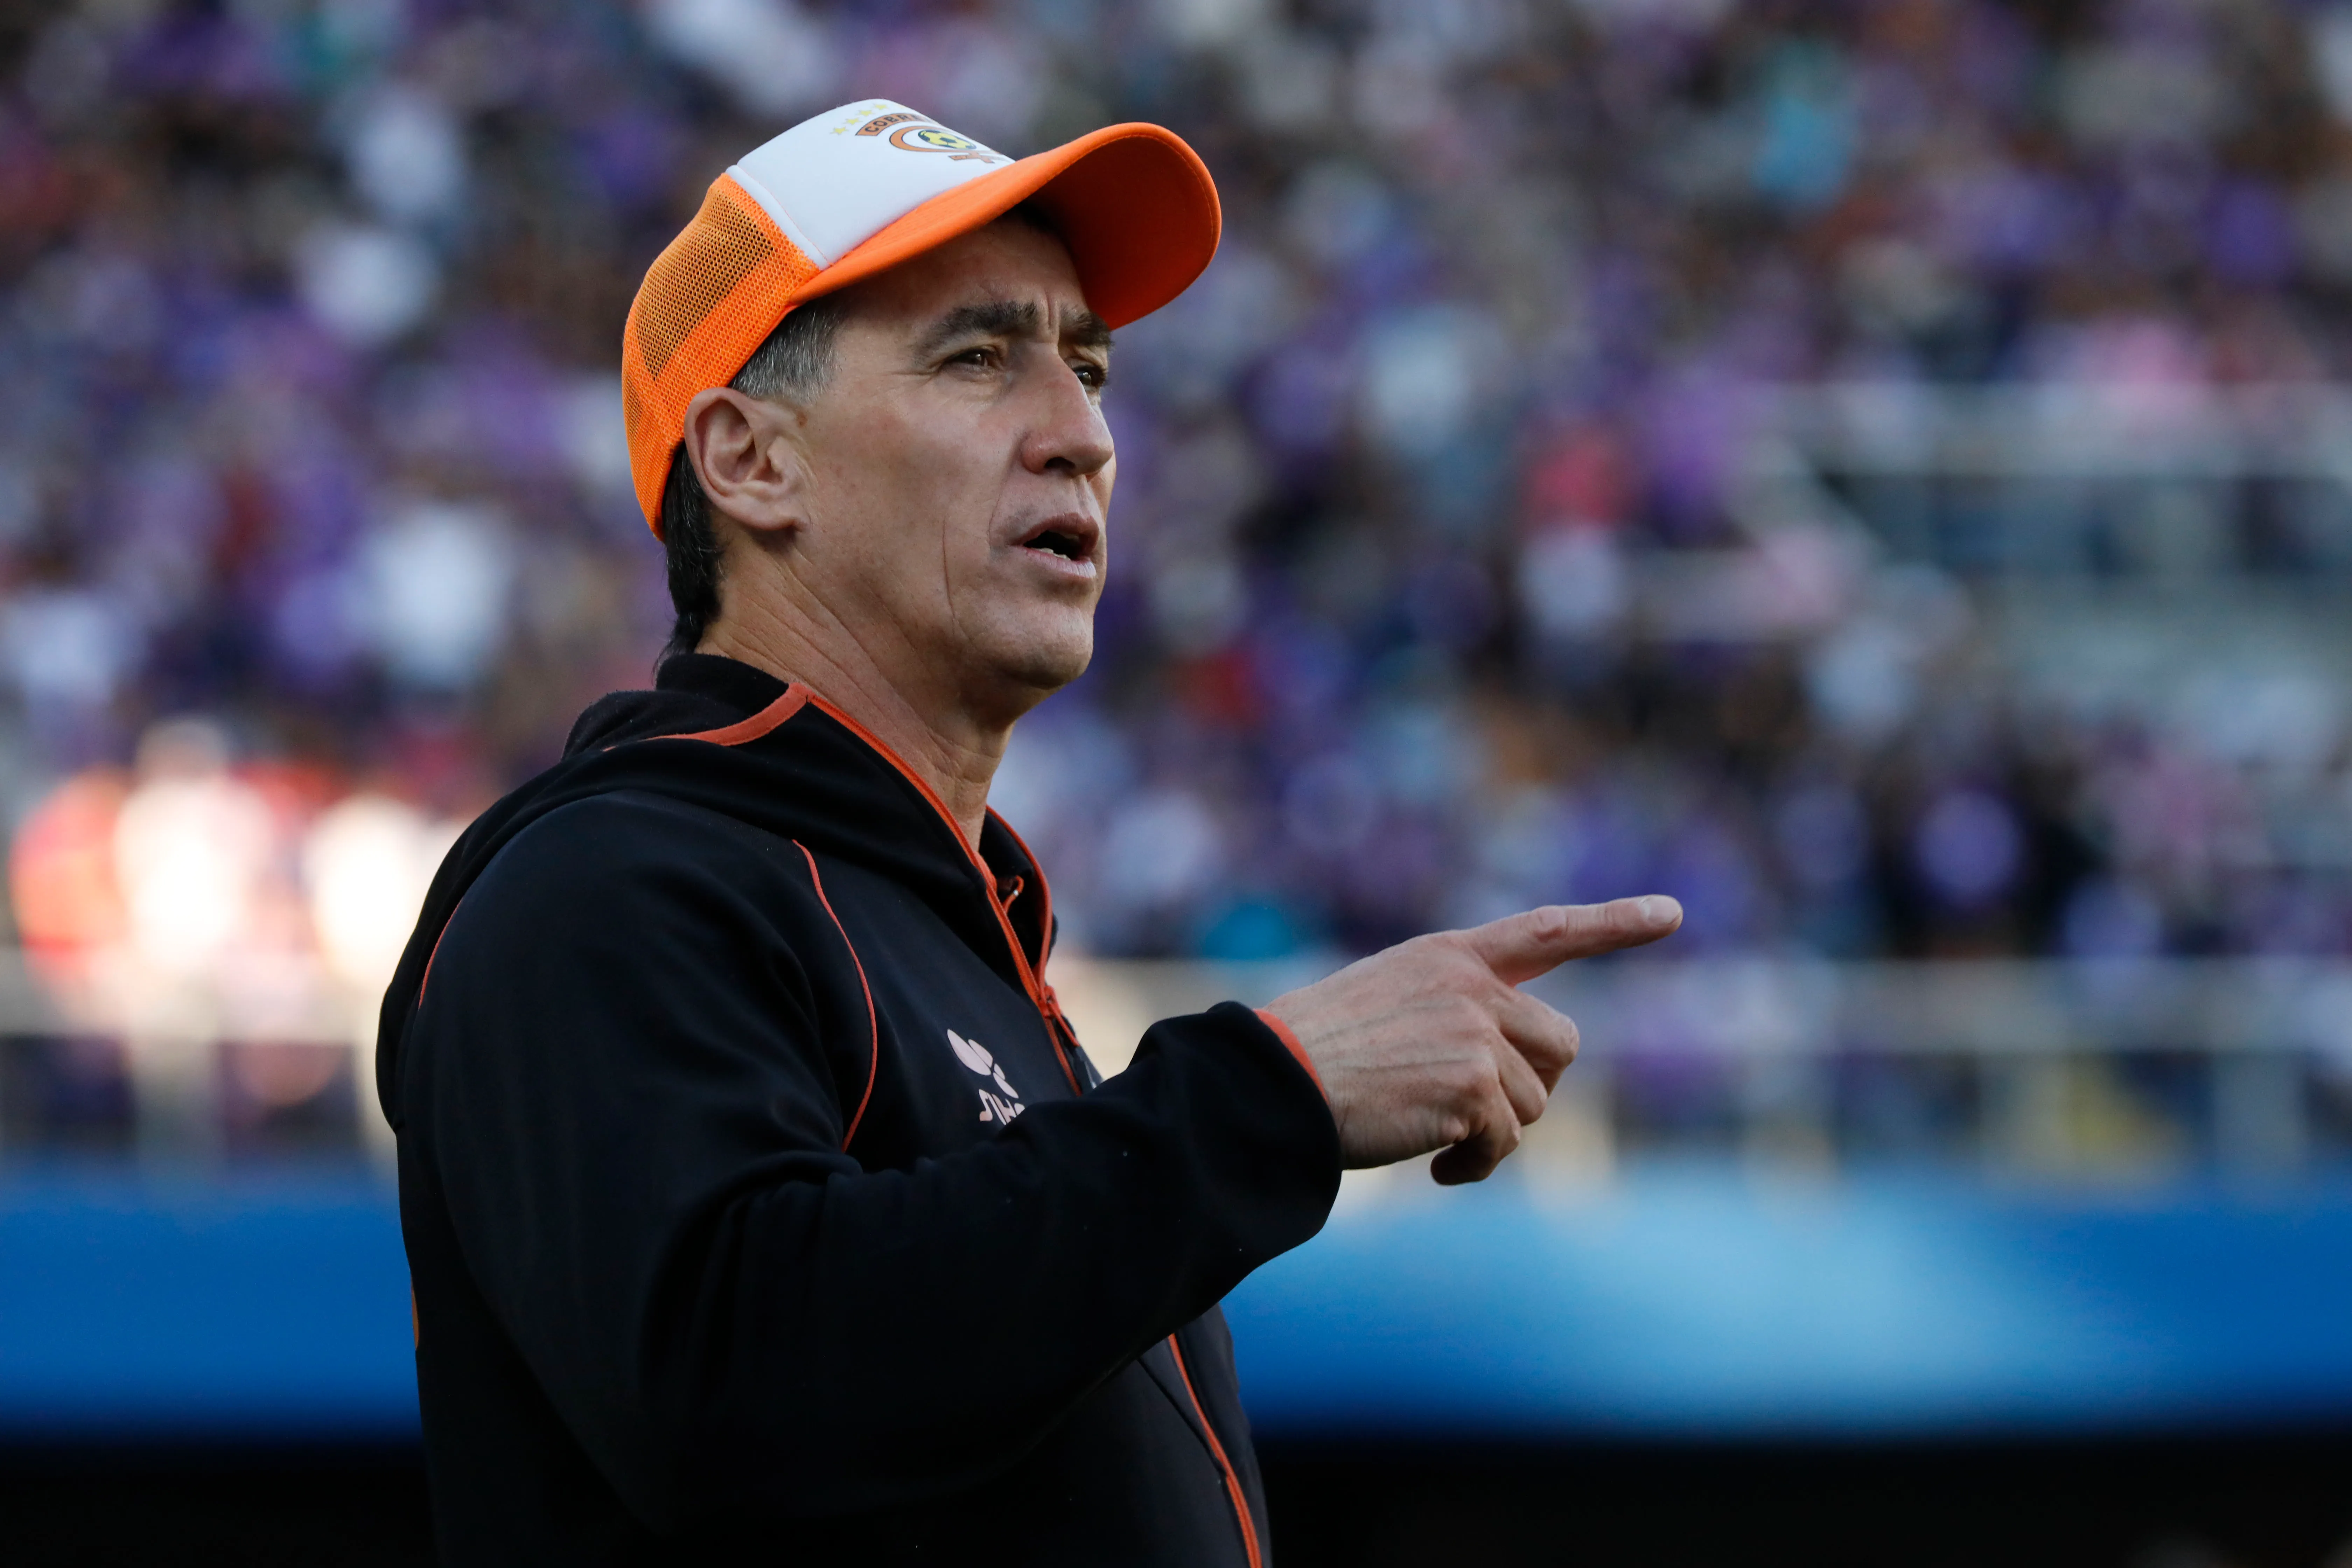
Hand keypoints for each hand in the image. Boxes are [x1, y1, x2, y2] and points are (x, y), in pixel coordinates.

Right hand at [1264, 897, 1681, 1183]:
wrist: (1276, 1081)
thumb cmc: (1317, 1052)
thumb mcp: (1391, 1003)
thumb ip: (1457, 1013)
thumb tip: (1516, 1073)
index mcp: (1450, 957)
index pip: (1548, 930)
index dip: (1614, 922)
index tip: (1672, 913)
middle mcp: (1472, 986)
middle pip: (1559, 1045)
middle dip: (1529, 1086)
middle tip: (1474, 1111)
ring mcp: (1476, 1033)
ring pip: (1533, 1103)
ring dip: (1492, 1132)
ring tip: (1434, 1136)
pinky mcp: (1474, 1085)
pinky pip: (1504, 1143)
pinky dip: (1474, 1165)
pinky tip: (1434, 1167)